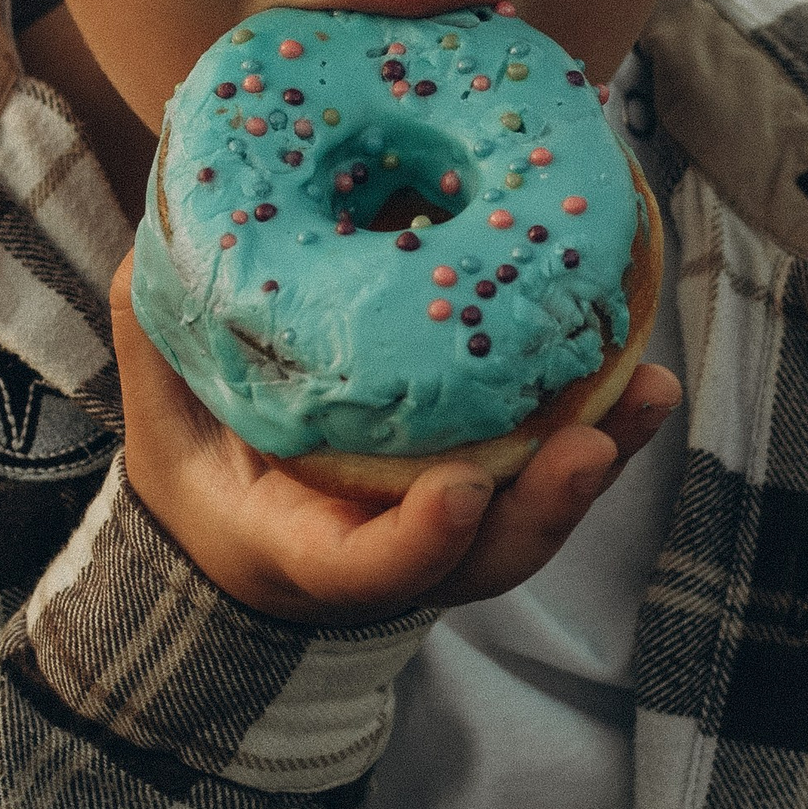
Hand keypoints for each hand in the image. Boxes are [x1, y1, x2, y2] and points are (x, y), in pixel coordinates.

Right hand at [110, 252, 680, 624]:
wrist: (234, 528)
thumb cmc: (199, 467)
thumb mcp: (160, 419)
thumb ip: (160, 342)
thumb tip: (164, 239)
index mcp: (298, 550)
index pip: (361, 569)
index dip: (415, 541)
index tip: (456, 492)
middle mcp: (387, 558)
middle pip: (482, 559)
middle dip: (542, 506)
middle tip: (588, 444)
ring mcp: (446, 537)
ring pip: (533, 520)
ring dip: (596, 460)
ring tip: (647, 388)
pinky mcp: (487, 496)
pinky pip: (551, 472)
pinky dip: (606, 429)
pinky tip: (647, 373)